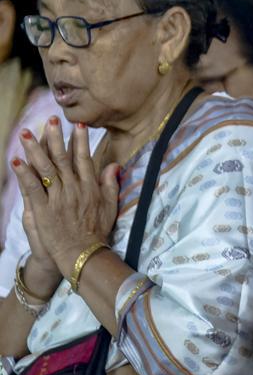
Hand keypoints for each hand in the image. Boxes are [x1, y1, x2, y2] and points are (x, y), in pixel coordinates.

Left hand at [11, 118, 118, 278]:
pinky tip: (16, 160)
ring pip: (45, 169)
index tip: (78, 125)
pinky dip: (23, 174)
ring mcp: (58, 198)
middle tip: (50, 120)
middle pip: (63, 159)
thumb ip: (109, 184)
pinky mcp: (43, 209)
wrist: (83, 254)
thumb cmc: (97, 232)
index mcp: (90, 188)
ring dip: (35, 150)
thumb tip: (113, 165)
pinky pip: (32, 188)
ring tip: (26, 134)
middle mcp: (74, 189)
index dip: (80, 141)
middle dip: (56, 138)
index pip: (84, 159)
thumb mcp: (110, 207)